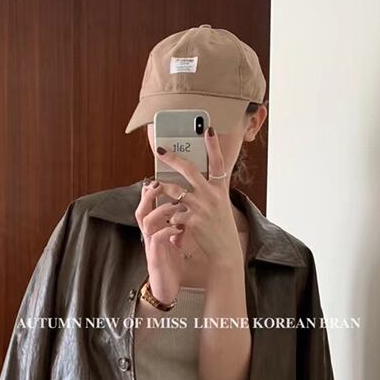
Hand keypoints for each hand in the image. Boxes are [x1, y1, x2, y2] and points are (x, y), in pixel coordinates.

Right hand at [134, 179, 187, 303]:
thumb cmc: (172, 264)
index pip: (147, 206)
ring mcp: (151, 246)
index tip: (159, 177)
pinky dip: (167, 231)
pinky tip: (178, 228)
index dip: (150, 192)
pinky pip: (157, 239)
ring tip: (175, 205)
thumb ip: (178, 224)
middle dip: (149, 196)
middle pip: (141, 210)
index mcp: (154, 230)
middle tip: (159, 183)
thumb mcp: (175, 241)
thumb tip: (188, 206)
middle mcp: (149, 236)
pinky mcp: (155, 258)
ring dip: (160, 211)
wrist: (166, 290)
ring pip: (147, 222)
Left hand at [154, 127, 242, 263]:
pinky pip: (173, 211)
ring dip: (162, 187)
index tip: (208, 129)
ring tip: (154, 184)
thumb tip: (191, 180)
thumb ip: (208, 192)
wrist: (224, 251)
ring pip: (174, 190)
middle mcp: (212, 195)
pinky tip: (166, 216)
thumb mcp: (220, 206)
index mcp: (220, 189)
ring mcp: (201, 207)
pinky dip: (167, 213)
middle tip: (159, 149)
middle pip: (189, 170)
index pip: (218, 162)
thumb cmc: (220, 228)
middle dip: (172, 158)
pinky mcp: (192, 220)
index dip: (213, 145)